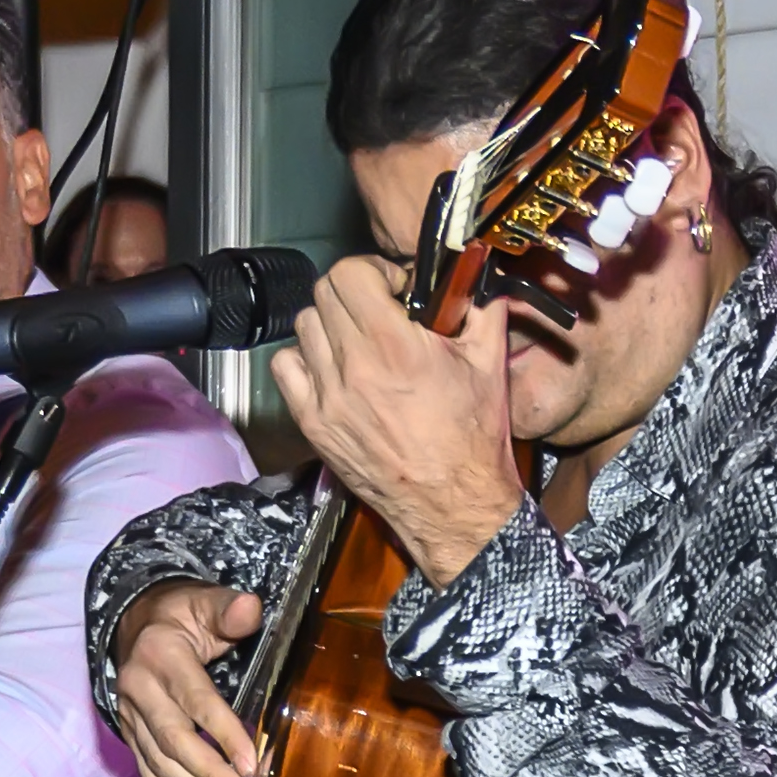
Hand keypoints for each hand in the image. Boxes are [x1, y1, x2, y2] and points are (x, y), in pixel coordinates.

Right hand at [107, 580, 270, 776]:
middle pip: (172, 741)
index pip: (196, 701)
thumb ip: (229, 610)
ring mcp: (130, 717)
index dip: (223, 734)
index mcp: (161, 655)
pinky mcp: (130, 737)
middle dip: (209, 774)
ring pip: (159, 765)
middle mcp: (139, 689)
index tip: (250, 765)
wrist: (139, 625)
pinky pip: (149, 776)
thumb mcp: (205, 603)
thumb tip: (249, 608)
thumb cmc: (183, 617)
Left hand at [275, 254, 527, 575]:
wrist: (454, 505)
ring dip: (331, 322)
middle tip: (379, 309)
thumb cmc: (473, 442)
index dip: (373, 270)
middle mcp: (354, 367)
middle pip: (324, 293)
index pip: (350, 273)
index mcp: (395, 345)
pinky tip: (334, 367)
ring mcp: (328, 397)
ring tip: (358, 340)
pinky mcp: (314, 423)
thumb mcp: (490, 366)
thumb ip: (484, 310)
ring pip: (305, 325)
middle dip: (354, 292)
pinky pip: (286, 368)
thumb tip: (476, 277)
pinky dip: (305, 358)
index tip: (393, 285)